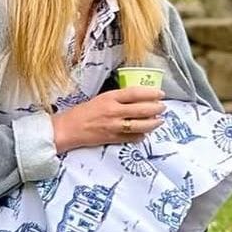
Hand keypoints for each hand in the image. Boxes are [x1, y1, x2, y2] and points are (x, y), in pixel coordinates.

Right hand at [51, 86, 165, 152]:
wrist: (68, 129)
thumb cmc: (84, 111)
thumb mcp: (102, 98)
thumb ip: (119, 98)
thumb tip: (138, 98)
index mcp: (110, 98)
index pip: (135, 93)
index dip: (151, 93)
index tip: (160, 93)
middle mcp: (113, 112)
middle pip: (141, 109)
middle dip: (156, 108)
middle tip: (163, 107)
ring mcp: (114, 126)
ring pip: (140, 125)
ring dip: (153, 123)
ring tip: (159, 121)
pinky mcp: (112, 139)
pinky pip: (131, 138)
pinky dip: (141, 136)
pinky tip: (145, 133)